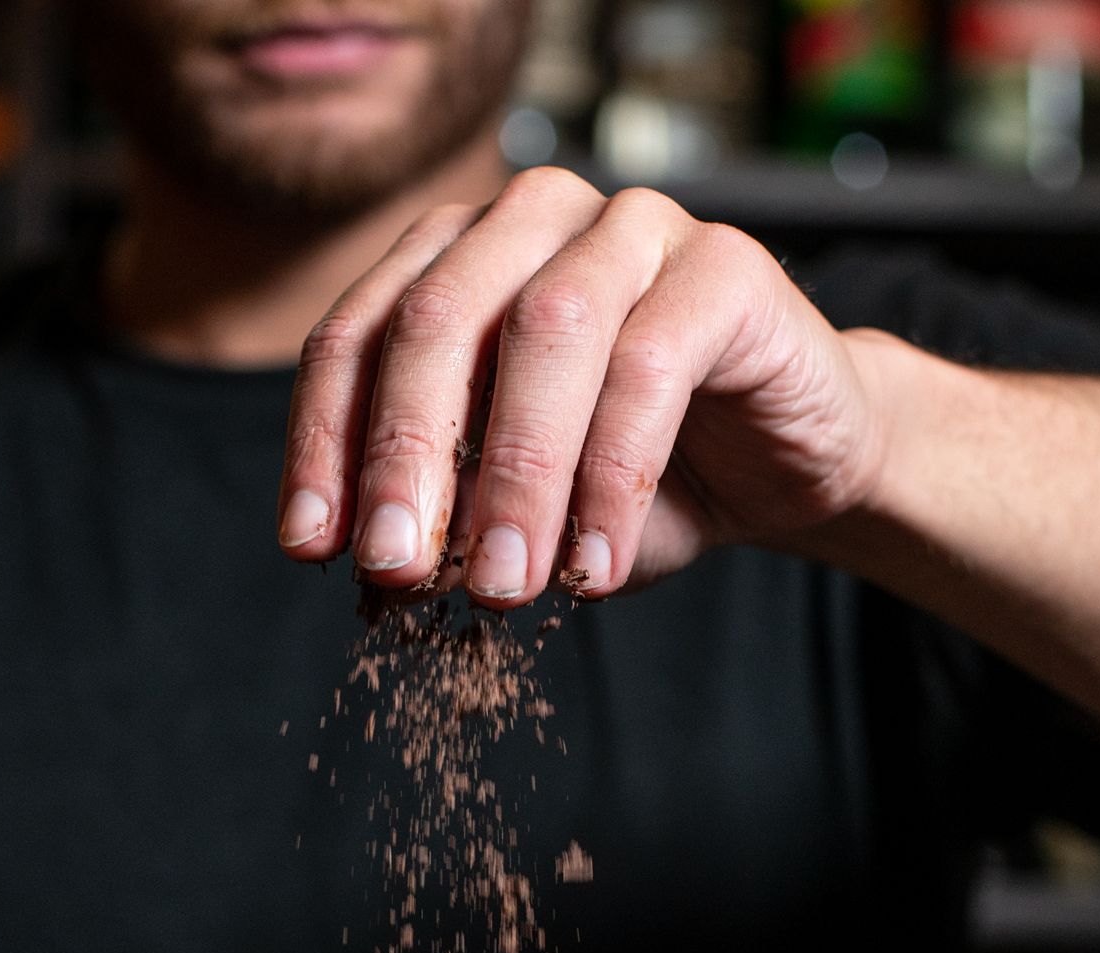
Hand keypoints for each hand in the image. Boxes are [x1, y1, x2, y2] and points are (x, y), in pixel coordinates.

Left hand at [276, 167, 887, 605]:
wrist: (787, 467)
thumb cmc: (637, 479)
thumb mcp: (520, 508)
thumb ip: (451, 517)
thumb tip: (377, 561)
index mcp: (454, 258)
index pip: (358, 336)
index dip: (325, 442)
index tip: (312, 549)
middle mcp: (532, 219)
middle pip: (436, 320)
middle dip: (404, 455)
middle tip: (394, 567)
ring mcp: (632, 225)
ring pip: (545, 330)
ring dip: (515, 473)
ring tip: (505, 586)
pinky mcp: (725, 264)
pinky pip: (651, 364)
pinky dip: (613, 478)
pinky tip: (596, 566)